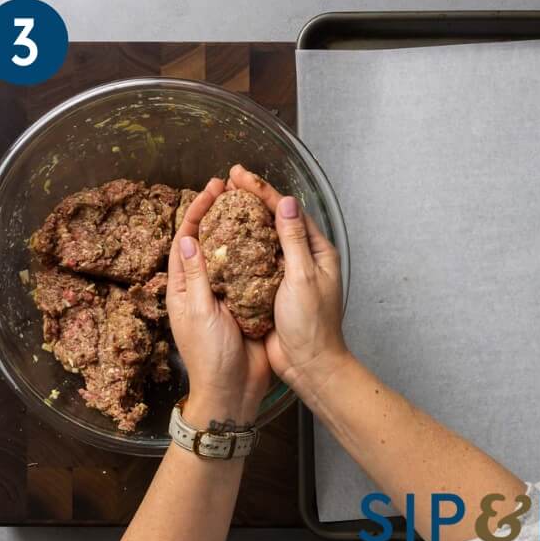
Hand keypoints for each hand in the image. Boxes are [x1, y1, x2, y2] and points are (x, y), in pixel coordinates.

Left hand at [167, 177, 270, 428]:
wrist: (235, 388)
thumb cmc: (210, 354)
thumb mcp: (198, 311)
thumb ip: (195, 275)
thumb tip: (189, 237)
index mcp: (183, 287)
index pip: (186, 239)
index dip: (197, 211)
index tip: (213, 188)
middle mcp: (203, 285)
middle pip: (207, 239)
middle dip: (217, 211)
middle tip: (233, 187)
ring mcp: (226, 292)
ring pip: (230, 250)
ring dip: (238, 225)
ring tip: (252, 202)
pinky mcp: (248, 300)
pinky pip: (251, 268)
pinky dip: (258, 249)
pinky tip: (271, 234)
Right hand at [227, 164, 349, 396]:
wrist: (308, 364)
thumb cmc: (311, 323)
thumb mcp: (302, 277)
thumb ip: (294, 240)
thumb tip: (286, 202)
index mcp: (317, 249)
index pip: (287, 210)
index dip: (263, 190)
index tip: (240, 175)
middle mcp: (304, 256)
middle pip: (275, 219)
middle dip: (252, 198)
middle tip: (228, 181)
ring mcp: (288, 272)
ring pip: (263, 238)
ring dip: (244, 220)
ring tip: (222, 203)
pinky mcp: (272, 289)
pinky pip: (255, 261)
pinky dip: (239, 248)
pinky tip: (222, 241)